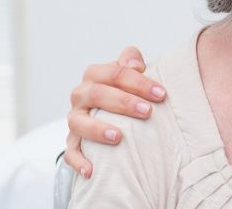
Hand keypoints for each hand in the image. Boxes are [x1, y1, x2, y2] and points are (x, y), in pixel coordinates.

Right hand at [63, 46, 165, 176]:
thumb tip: (134, 64)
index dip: (139, 82)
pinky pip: (70, 152)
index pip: (114, 73)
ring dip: (97, 130)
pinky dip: (78, 161)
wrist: (104, 110)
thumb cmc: (123, 89)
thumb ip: (131, 61)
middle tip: (147, 111)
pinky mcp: (72, 141)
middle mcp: (81, 96)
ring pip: (78, 122)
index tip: (161, 94)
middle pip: (97, 94)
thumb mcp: (128, 72)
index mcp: (95, 76)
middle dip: (123, 102)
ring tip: (119, 137)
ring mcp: (74, 119)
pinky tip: (91, 170)